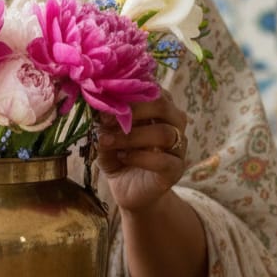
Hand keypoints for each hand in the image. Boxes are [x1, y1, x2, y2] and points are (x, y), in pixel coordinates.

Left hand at [94, 89, 188, 213]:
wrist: (129, 189)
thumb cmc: (118, 154)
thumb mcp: (106, 134)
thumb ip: (105, 121)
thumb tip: (97, 108)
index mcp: (158, 105)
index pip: (151, 87)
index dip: (127, 91)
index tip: (103, 100)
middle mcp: (173, 121)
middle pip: (162, 104)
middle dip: (132, 110)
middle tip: (105, 120)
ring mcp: (179, 145)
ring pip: (163, 132)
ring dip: (131, 136)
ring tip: (107, 141)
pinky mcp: (176, 169)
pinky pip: (164, 160)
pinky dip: (140, 157)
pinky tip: (122, 157)